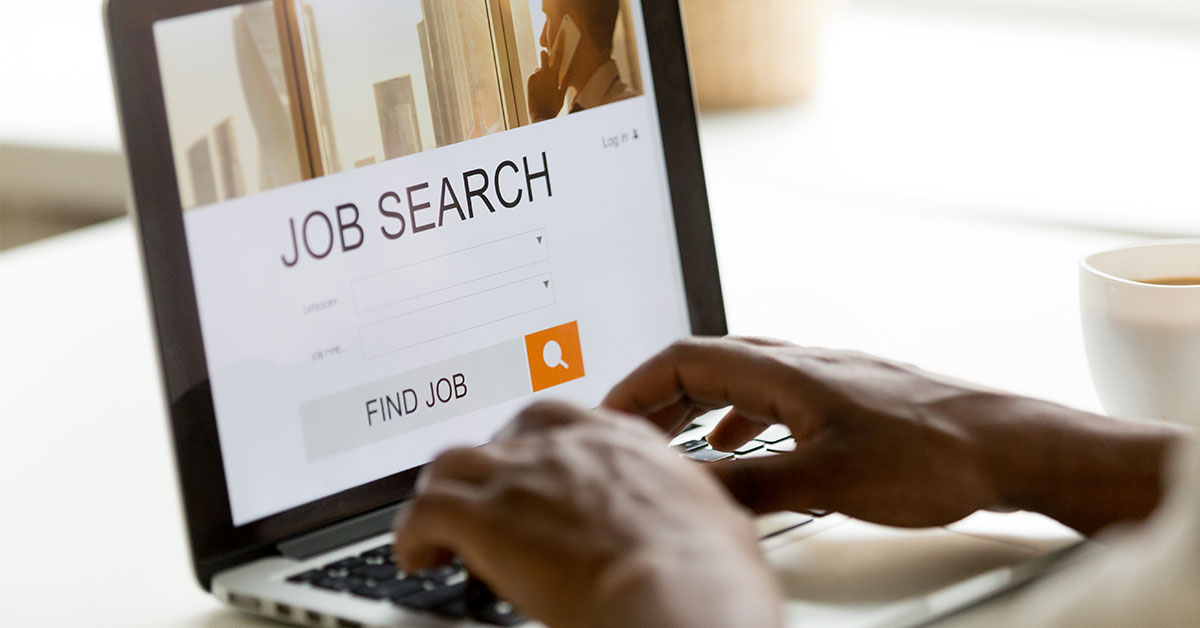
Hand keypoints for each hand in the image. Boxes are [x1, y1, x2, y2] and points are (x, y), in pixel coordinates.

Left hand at [392, 401, 781, 627]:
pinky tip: (417, 557)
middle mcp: (564, 445)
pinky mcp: (485, 518)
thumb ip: (675, 502)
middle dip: (489, 468)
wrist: (679, 589)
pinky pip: (424, 512)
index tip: (531, 470)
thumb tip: (689, 520)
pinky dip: (411, 534)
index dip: (534, 445)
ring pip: (451, 464)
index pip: (558, 417)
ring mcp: (520, 476)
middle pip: (501, 435)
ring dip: (442, 494)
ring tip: (440, 529)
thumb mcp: (705, 512)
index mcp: (618, 439)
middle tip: (488, 503)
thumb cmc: (706, 566)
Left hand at [528, 50, 565, 121]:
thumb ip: (565, 81)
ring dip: (543, 72)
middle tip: (549, 57)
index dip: (560, 44)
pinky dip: (538, 78)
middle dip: (547, 55)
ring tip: (546, 85)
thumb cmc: (553, 107)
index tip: (561, 34)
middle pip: (544, 56)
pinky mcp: (529, 80)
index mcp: (553, 76)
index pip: (559, 56)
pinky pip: (535, 75)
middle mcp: (542, 73)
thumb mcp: (562, 95)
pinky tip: (541, 88)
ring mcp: (534, 76)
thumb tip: (568, 72)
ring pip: (540, 68)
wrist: (540, 116)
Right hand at [604, 337, 1185, 532]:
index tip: (607, 416)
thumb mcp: (827, 481)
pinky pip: (773, 396)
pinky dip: (739, 417)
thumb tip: (692, 492)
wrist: (1011, 444)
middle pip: (706, 363)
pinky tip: (746, 445)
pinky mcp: (850, 398)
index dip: (636, 386)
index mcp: (786, 371)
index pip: (685, 358)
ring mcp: (828, 378)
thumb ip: (752, 487)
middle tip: (628, 432)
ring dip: (696, 405)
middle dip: (658, 397)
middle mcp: (802, 363)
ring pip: (740, 378)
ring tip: (673, 441)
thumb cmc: (934, 453)